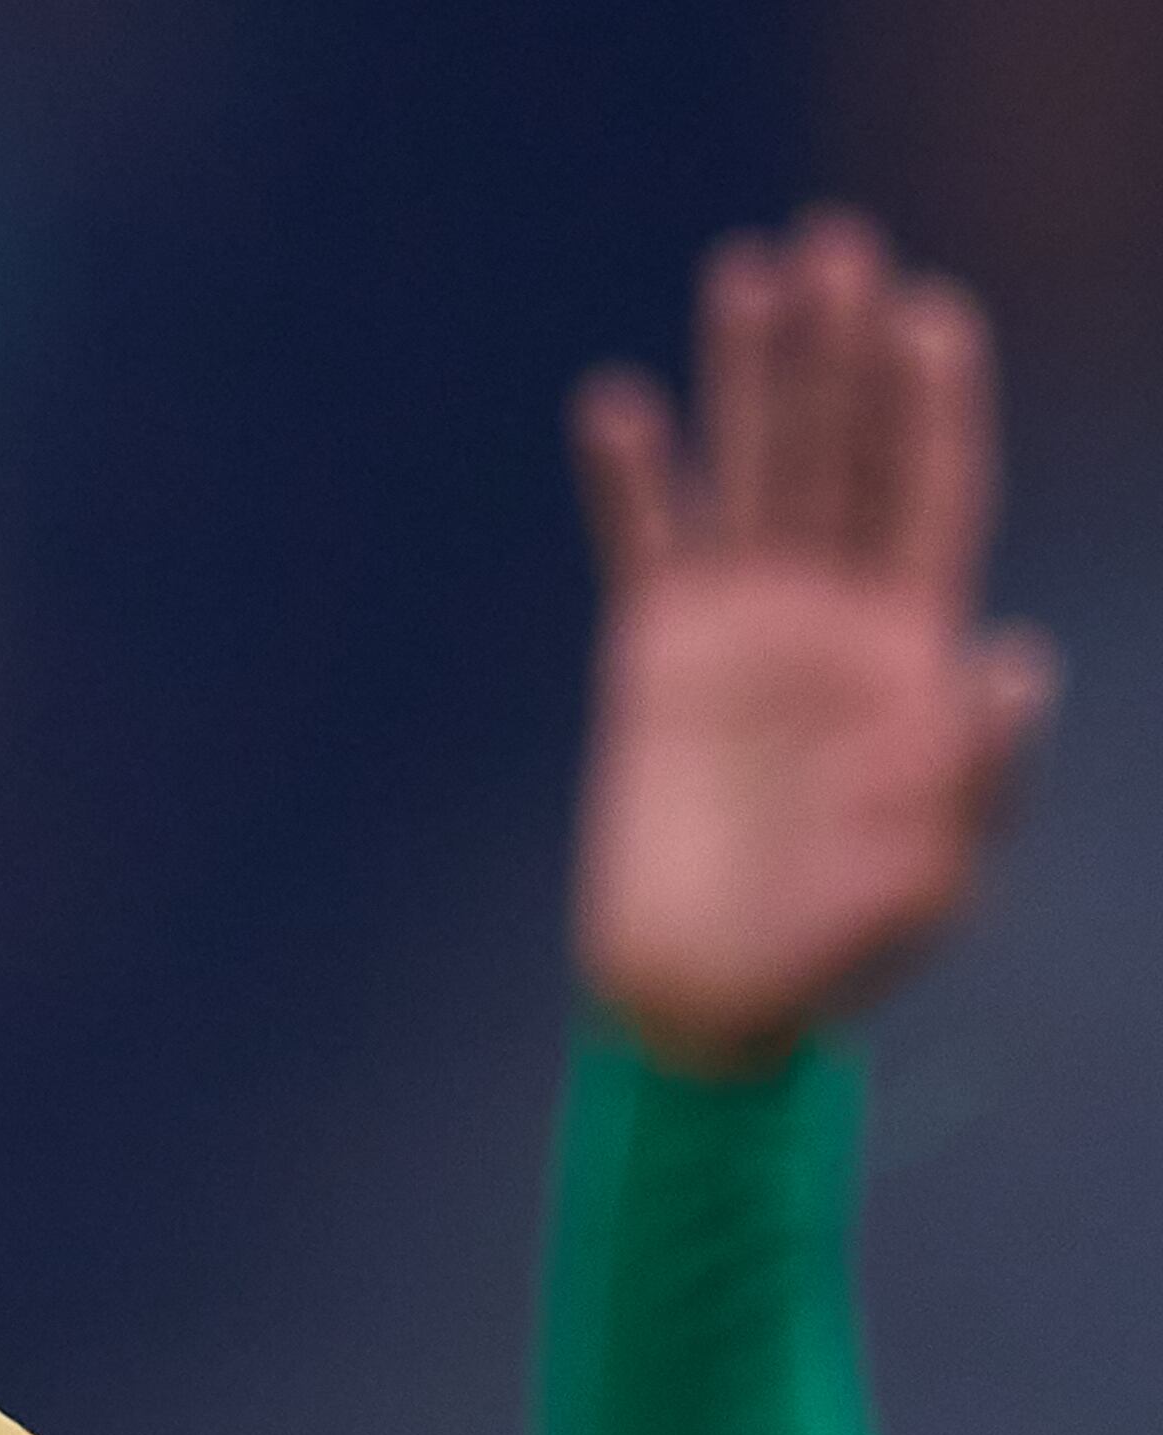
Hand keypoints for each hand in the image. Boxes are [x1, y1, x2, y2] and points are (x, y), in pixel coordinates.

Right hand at [569, 207, 1055, 1071]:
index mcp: (911, 653)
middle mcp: (831, 617)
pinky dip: (633, 476)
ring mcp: (741, 630)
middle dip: (841, 349)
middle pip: (841, 453)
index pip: (932, 497)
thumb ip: (979, 774)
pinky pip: (645, 544)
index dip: (933, 406)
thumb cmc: (836, 949)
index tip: (928, 315)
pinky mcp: (654, 660)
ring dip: (748, 373)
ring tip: (746, 269)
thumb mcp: (935, 876)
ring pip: (750, 470)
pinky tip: (618, 404)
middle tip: (835, 242)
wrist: (701, 993)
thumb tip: (1015, 660)